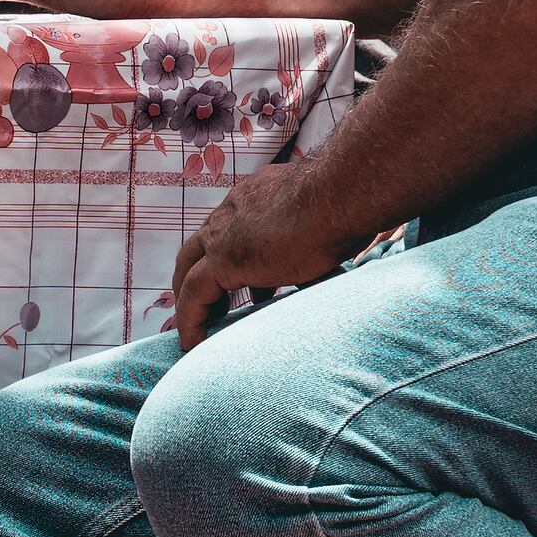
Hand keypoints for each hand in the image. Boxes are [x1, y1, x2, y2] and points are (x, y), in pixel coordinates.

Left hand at [166, 169, 347, 348]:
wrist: (341, 194)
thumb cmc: (347, 202)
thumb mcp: (321, 216)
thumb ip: (315, 231)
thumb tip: (333, 249)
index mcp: (253, 199)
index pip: (228, 228)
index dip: (226, 255)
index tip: (238, 281)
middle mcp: (232, 212)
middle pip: (197, 249)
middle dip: (196, 277)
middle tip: (208, 306)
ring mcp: (223, 235)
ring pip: (189, 271)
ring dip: (190, 300)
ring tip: (197, 328)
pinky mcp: (223, 260)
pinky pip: (192, 295)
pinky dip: (189, 319)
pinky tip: (193, 342)